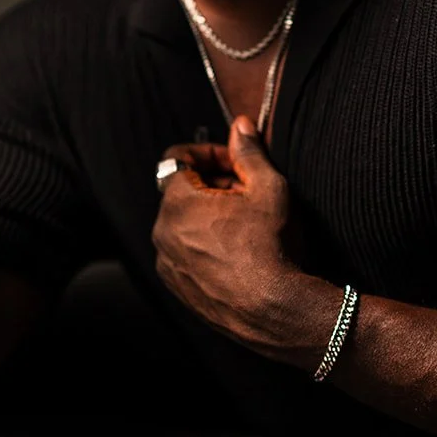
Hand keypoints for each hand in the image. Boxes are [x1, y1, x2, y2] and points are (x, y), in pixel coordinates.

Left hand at [152, 116, 314, 357]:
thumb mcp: (268, 188)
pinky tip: (236, 253)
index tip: (235, 164)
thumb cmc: (271, 247)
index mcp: (177, 201)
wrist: (274, 311)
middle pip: (181, 192)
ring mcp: (167, 263)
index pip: (178, 158)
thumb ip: (249, 153)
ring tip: (244, 226)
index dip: (209, 154)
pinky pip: (185, 254)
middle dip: (212, 186)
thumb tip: (241, 126)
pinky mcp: (177, 288)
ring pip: (182, 225)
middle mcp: (162, 231)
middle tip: (247, 195)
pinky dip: (203, 246)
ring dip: (207, 217)